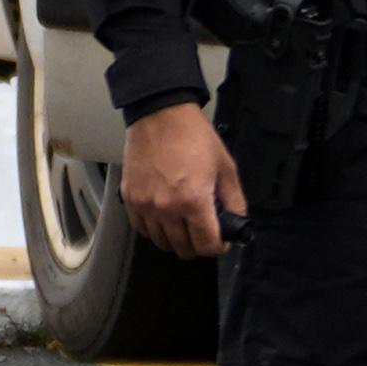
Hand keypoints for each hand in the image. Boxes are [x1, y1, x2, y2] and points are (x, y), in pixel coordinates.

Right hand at [121, 104, 240, 261]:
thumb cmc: (194, 138)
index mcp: (193, 201)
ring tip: (185, 226)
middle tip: (204, 234)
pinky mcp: (129, 199)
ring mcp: (144, 205)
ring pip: (161, 242)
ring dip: (175, 240)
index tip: (221, 242)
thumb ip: (233, 200)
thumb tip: (237, 221)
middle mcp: (166, 207)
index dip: (217, 248)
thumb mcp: (226, 168)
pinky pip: (142, 228)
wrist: (161, 117)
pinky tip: (166, 219)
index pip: (205, 245)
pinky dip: (155, 229)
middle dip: (198, 246)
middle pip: (182, 248)